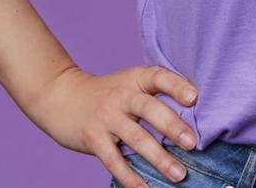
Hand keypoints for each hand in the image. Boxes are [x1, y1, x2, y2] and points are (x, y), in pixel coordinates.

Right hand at [26, 63, 198, 185]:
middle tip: (192, 143)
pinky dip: (130, 177)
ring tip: (179, 174)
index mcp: (135, 79)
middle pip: (149, 109)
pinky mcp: (93, 138)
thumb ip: (155, 95)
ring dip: (159, 158)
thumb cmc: (108, 93)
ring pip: (135, 138)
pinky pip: (114, 160)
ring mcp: (106, 118)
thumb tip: (194, 118)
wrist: (61, 96)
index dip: (177, 86)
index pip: (158, 77)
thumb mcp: (129, 83)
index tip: (194, 98)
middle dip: (172, 126)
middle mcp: (121, 96)